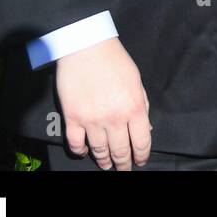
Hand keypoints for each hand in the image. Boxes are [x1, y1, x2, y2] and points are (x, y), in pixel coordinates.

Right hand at [55, 37, 150, 169]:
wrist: (87, 47)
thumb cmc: (115, 61)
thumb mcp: (137, 82)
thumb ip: (142, 106)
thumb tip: (145, 130)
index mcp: (134, 108)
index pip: (141, 142)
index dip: (141, 156)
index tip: (140, 161)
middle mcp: (114, 118)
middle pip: (120, 151)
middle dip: (123, 163)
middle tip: (124, 169)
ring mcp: (92, 120)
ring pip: (99, 151)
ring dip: (103, 161)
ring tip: (106, 165)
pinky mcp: (72, 118)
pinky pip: (76, 143)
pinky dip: (80, 151)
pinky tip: (85, 152)